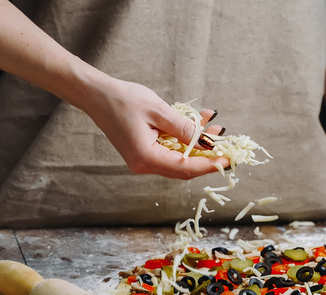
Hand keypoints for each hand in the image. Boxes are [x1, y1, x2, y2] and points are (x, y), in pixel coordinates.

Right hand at [83, 77, 228, 179]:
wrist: (96, 94)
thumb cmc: (123, 99)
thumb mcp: (159, 111)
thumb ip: (184, 128)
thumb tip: (207, 142)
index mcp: (146, 158)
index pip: (185, 168)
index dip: (209, 165)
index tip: (228, 159)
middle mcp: (144, 165)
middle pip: (183, 168)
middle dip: (207, 156)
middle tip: (227, 145)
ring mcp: (142, 160)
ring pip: (178, 159)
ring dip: (197, 145)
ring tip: (215, 128)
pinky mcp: (142, 151)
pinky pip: (169, 150)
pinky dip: (184, 140)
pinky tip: (197, 124)